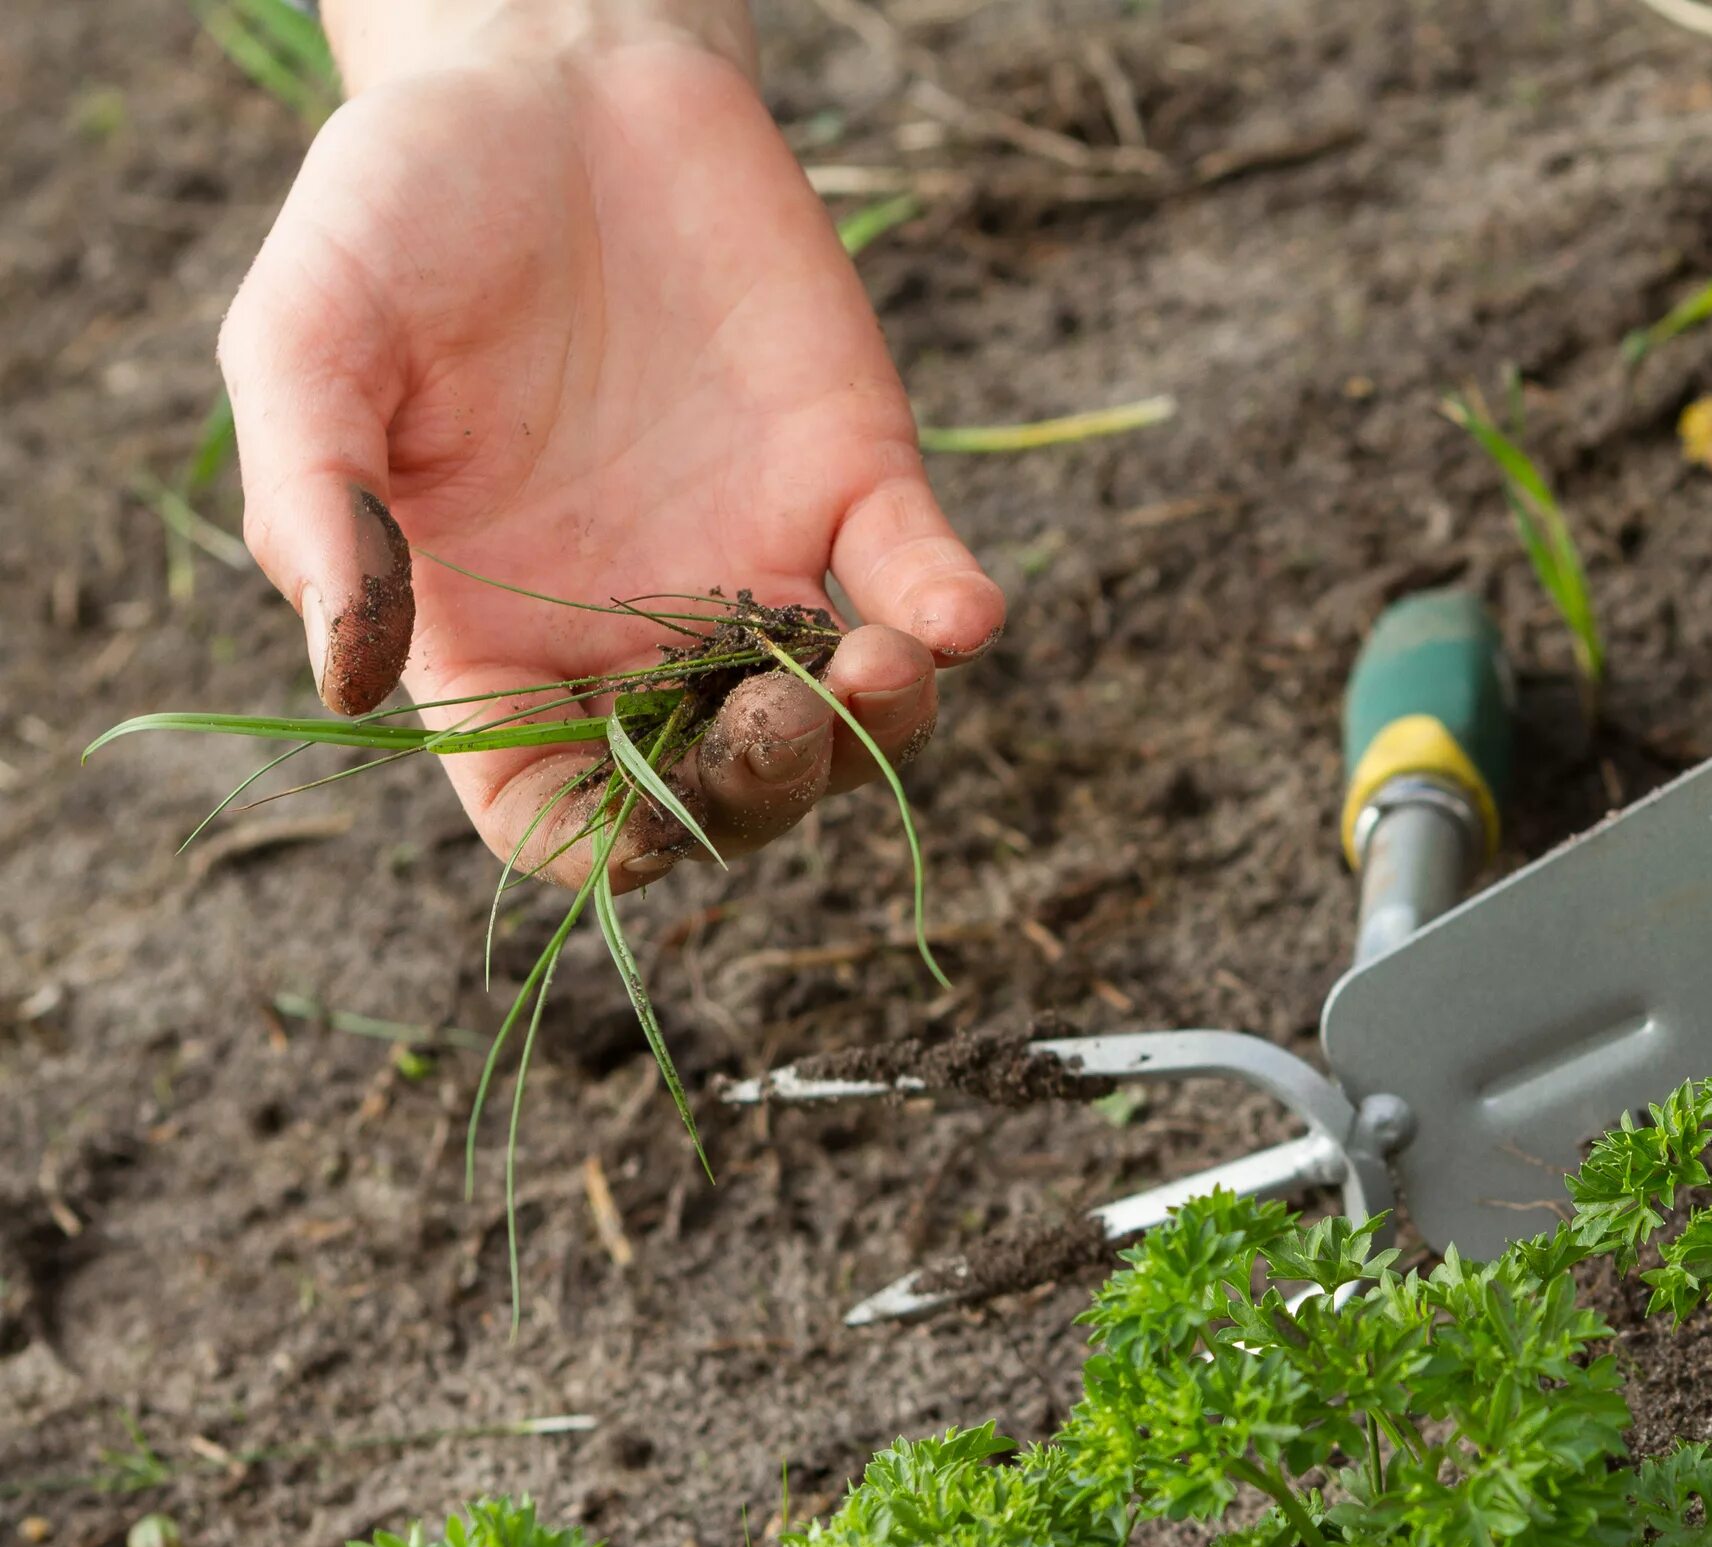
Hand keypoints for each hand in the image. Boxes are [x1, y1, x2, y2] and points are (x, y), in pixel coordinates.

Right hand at [220, 2, 1004, 888]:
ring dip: (876, 732)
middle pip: (720, 796)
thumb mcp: (304, 346)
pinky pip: (923, 584)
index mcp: (495, 641)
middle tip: (777, 721)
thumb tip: (351, 681)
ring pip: (844, 720)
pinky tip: (956, 610)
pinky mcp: (853, 480)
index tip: (640, 821)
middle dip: (761, 797)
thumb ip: (316, 510)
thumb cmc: (395, 217)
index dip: (601, 851)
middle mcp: (635, 632)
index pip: (555, 815)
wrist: (545, 78)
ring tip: (873, 668)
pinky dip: (953, 615)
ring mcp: (756, 564)